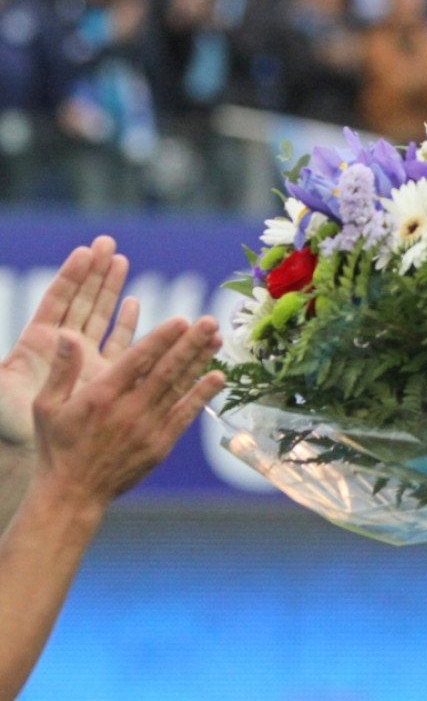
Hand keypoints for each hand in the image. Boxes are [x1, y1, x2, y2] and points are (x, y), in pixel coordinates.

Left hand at [0, 237, 136, 447]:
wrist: (45, 456)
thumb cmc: (17, 427)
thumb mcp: (2, 394)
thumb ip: (0, 374)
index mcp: (38, 343)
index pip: (57, 300)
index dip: (70, 276)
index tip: (85, 252)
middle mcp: (65, 347)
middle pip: (82, 300)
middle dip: (94, 272)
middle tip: (108, 243)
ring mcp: (88, 360)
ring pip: (104, 317)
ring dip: (114, 291)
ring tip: (123, 262)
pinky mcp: (109, 377)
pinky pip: (124, 347)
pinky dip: (132, 326)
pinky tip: (139, 307)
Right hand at [32, 317, 223, 508]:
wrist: (74, 492)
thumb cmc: (58, 445)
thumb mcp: (46, 405)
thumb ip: (62, 370)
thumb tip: (68, 335)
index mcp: (101, 396)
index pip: (137, 361)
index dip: (161, 339)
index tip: (182, 320)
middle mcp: (129, 410)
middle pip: (166, 370)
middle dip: (189, 344)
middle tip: (210, 321)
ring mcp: (148, 428)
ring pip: (179, 389)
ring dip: (200, 362)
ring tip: (217, 339)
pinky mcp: (160, 445)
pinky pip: (185, 415)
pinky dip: (202, 395)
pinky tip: (218, 377)